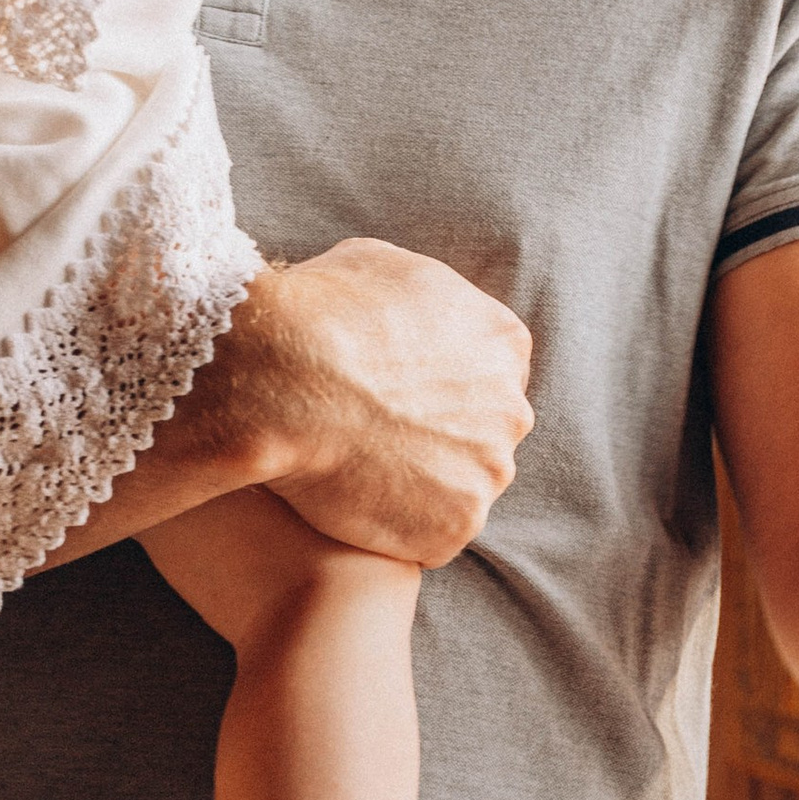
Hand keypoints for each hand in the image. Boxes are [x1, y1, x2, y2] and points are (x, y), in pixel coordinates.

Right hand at [199, 241, 535, 565]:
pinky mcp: (455, 527)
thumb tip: (389, 304)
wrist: (287, 378)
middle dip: (436, 437)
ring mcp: (487, 473)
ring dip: (417, 486)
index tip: (392, 394)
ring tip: (352, 475)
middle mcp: (511, 409)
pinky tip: (347, 508)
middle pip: (482, 433)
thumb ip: (406, 293)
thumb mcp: (372, 264)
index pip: (486, 372)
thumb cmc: (321, 310)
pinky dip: (393, 529)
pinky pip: (428, 535)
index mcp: (501, 340)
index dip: (436, 384)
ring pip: (457, 487)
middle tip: (371, 437)